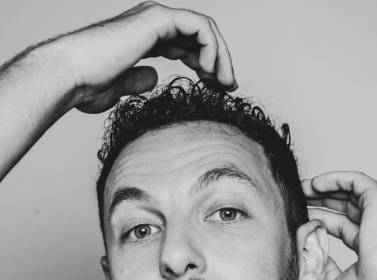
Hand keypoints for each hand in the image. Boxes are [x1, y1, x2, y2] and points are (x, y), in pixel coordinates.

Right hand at [54, 1, 236, 112]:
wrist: (71, 76)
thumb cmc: (87, 84)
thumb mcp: (120, 86)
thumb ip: (138, 80)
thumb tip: (152, 79)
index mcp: (145, 37)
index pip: (186, 45)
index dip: (205, 65)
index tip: (217, 88)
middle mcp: (152, 23)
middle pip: (199, 35)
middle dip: (219, 60)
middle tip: (228, 86)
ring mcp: (155, 17)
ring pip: (204, 28)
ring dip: (220, 55)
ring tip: (224, 82)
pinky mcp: (157, 19)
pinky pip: (199, 27)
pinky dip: (211, 48)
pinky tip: (209, 72)